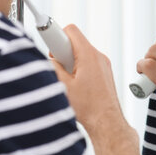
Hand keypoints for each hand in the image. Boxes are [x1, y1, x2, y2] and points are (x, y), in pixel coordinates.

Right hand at [52, 25, 146, 154]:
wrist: (107, 123)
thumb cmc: (89, 108)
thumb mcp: (63, 86)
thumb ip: (54, 68)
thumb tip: (49, 60)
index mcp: (89, 56)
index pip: (71, 31)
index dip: (57, 35)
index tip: (48, 44)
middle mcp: (98, 56)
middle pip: (75, 42)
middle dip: (62, 51)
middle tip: (57, 67)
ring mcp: (103, 64)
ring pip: (81, 52)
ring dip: (70, 61)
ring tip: (67, 80)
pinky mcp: (105, 72)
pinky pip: (88, 62)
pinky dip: (79, 68)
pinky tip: (75, 84)